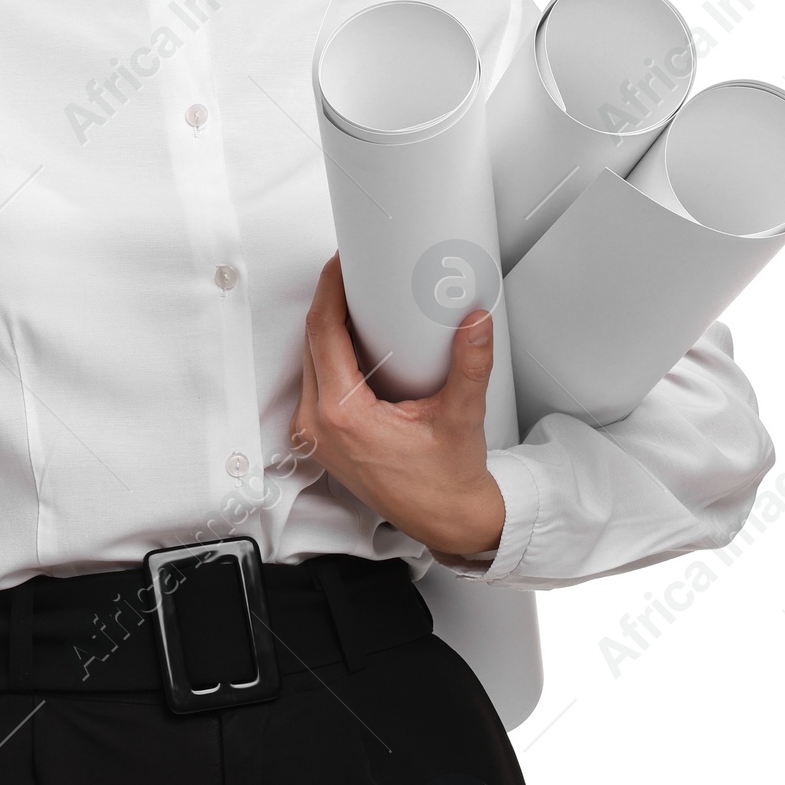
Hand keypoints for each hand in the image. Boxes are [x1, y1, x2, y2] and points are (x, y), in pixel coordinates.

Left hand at [287, 254, 505, 562]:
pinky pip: (316, 382)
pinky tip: (353, 340)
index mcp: (342, 416)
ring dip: (329, 328)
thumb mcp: (460, 417)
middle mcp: (318, 426)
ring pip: (311, 361)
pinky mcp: (322, 438)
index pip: (322, 333)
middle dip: (331, 302)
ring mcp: (315, 435)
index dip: (329, 290)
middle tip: (355, 273)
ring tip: (356, 299)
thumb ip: (469, 365)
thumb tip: (474, 321)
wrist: (446, 521)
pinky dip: (331, 354)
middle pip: (312, 342)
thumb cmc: (447, 482)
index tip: (341, 264)